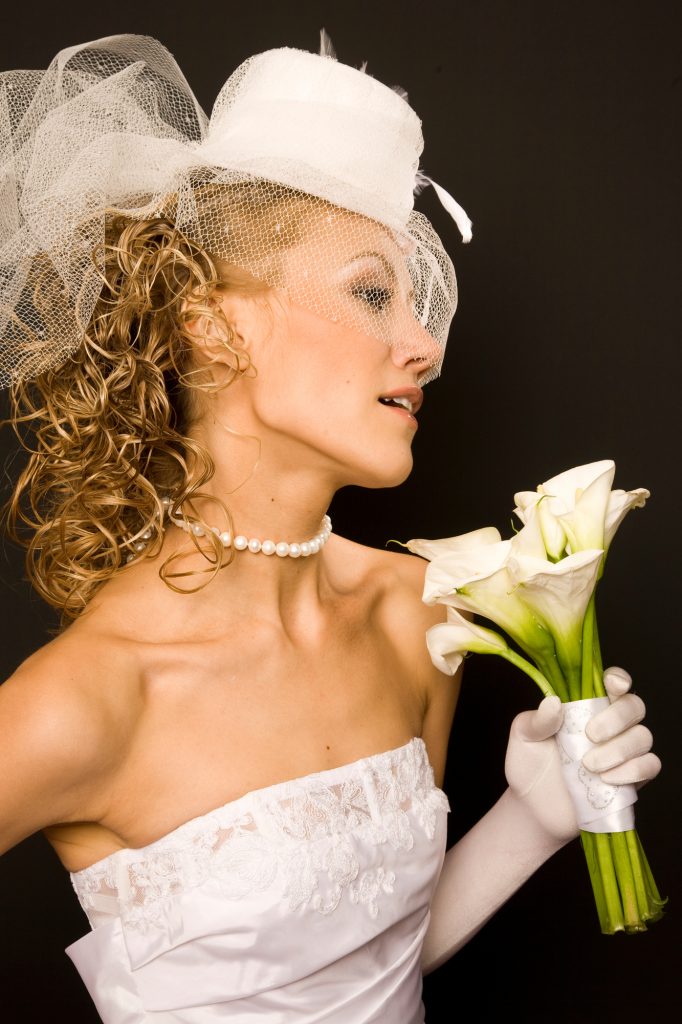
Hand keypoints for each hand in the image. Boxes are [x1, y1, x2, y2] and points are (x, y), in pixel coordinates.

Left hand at [504, 667, 660, 843]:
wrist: (533, 807)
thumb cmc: (529, 765)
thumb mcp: (523, 738)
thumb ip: (537, 720)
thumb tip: (553, 702)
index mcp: (584, 705)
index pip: (612, 683)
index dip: (618, 679)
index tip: (612, 685)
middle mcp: (608, 724)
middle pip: (634, 706)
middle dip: (617, 718)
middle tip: (590, 735)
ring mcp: (622, 751)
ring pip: (643, 736)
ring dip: (621, 749)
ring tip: (589, 765)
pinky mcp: (630, 778)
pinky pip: (650, 766)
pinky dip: (635, 770)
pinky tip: (608, 778)